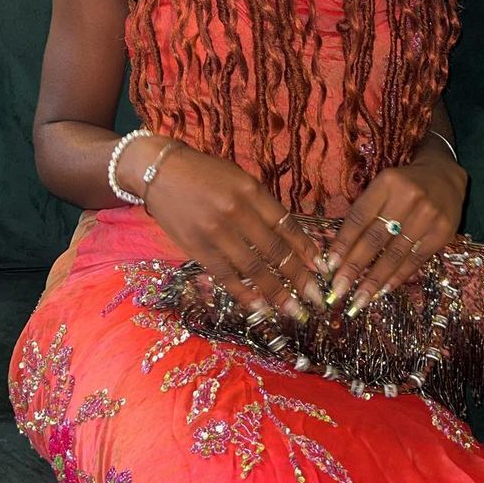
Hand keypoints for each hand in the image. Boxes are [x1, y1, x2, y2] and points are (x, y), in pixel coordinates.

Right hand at [142, 143, 329, 321]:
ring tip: (294, 311)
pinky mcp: (197, 248)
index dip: (306, 248)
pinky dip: (244, 294)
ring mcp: (216, 232)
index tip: (322, 266)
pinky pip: (225, 276)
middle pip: (274, 250)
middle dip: (299, 277)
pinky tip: (260, 307)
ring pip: (253, 268)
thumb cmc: (204, 173)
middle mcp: (237, 212)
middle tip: (316, 298)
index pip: (286, 224)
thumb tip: (288, 236)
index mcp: (252, 191)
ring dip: (276, 292)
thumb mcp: (239, 178)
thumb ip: (261, 204)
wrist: (161, 171)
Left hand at [323, 150, 468, 315]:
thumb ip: (364, 213)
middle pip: (375, 238)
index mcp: (387, 183)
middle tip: (338, 290)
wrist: (444, 176)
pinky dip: (397, 277)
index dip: (343, 243)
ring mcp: (428, 215)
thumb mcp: (382, 187)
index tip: (329, 265)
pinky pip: (415, 260)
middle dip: (354, 267)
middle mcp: (408, 197)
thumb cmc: (403, 185)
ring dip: (374, 280)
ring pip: (395, 254)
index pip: (359, 217)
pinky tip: (383, 290)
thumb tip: (340, 253)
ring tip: (359, 299)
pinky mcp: (443, 232)